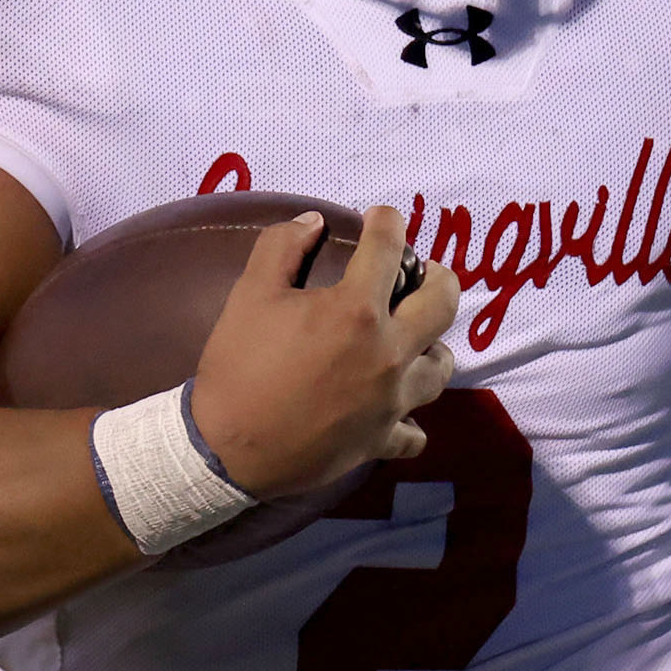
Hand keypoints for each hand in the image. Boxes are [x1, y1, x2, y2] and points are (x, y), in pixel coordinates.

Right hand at [189, 207, 457, 496]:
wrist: (226, 451)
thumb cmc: (238, 368)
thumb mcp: (249, 295)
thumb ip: (282, 247)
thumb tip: (314, 221)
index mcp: (357, 310)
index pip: (388, 246)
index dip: (386, 221)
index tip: (380, 218)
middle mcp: (389, 353)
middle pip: (443, 303)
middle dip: (439, 277)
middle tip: (422, 273)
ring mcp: (391, 401)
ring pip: (440, 367)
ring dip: (431, 346)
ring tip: (412, 340)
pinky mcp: (381, 440)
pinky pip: (415, 432)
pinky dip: (409, 418)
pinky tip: (394, 407)